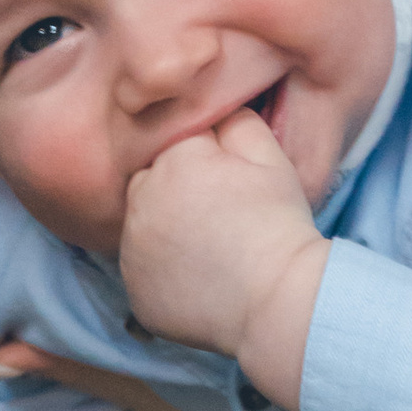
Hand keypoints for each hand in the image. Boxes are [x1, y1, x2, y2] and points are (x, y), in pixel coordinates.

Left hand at [116, 113, 329, 407]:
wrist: (279, 302)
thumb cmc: (279, 226)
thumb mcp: (270, 158)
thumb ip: (237, 121)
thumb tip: (218, 108)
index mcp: (173, 160)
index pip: (180, 146)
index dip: (209, 163)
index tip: (232, 186)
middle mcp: (140, 202)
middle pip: (151, 184)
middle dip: (178, 193)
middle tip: (219, 218)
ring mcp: (132, 252)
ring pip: (143, 228)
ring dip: (165, 232)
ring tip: (210, 249)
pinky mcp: (136, 293)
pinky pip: (144, 272)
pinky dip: (164, 273)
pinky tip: (200, 278)